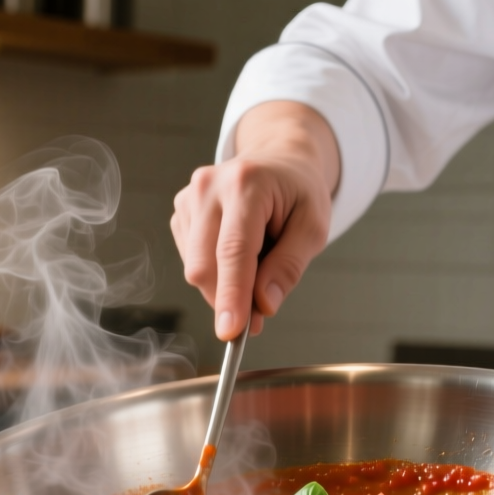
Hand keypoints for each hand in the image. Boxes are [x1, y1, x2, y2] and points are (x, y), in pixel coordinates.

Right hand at [172, 101, 340, 339]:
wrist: (280, 162)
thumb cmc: (299, 193)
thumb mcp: (313, 228)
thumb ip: (289, 267)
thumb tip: (263, 306)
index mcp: (246, 184)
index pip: (233, 251)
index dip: (231, 296)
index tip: (230, 332)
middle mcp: (209, 186)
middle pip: (204, 266)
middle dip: (228, 299)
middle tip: (260, 312)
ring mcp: (189, 197)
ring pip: (195, 268)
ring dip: (225, 284)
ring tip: (257, 260)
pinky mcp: (181, 211)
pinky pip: (191, 260)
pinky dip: (216, 271)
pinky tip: (237, 253)